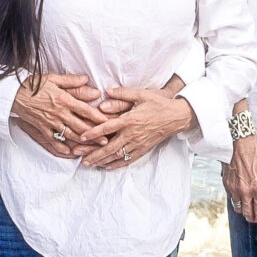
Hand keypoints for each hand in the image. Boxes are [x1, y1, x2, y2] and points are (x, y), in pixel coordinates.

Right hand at [11, 73, 107, 159]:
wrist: (13, 94)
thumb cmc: (34, 84)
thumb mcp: (54, 78)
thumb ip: (72, 82)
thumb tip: (89, 82)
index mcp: (64, 99)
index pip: (86, 110)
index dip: (99, 117)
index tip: (110, 122)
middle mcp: (59, 113)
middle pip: (81, 126)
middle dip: (95, 134)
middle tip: (107, 140)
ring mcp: (50, 122)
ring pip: (70, 135)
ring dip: (82, 142)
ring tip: (93, 148)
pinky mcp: (41, 129)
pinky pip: (53, 141)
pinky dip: (61, 147)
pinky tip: (69, 152)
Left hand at [80, 83, 195, 170]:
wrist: (176, 117)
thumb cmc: (158, 104)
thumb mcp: (141, 94)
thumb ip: (123, 93)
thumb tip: (107, 90)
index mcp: (130, 120)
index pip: (108, 127)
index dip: (94, 133)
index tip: (82, 137)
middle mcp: (133, 134)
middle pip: (110, 147)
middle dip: (94, 153)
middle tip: (80, 158)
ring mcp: (138, 144)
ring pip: (117, 156)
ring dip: (102, 161)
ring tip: (89, 163)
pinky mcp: (143, 149)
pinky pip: (128, 159)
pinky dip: (116, 164)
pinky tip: (107, 166)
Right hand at [220, 132, 256, 226]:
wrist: (239, 144)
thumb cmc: (256, 156)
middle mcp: (245, 191)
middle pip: (247, 213)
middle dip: (252, 218)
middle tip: (255, 219)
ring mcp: (234, 189)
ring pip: (238, 208)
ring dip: (243, 211)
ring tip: (247, 210)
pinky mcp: (226, 185)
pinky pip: (231, 199)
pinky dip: (236, 202)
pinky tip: (240, 199)